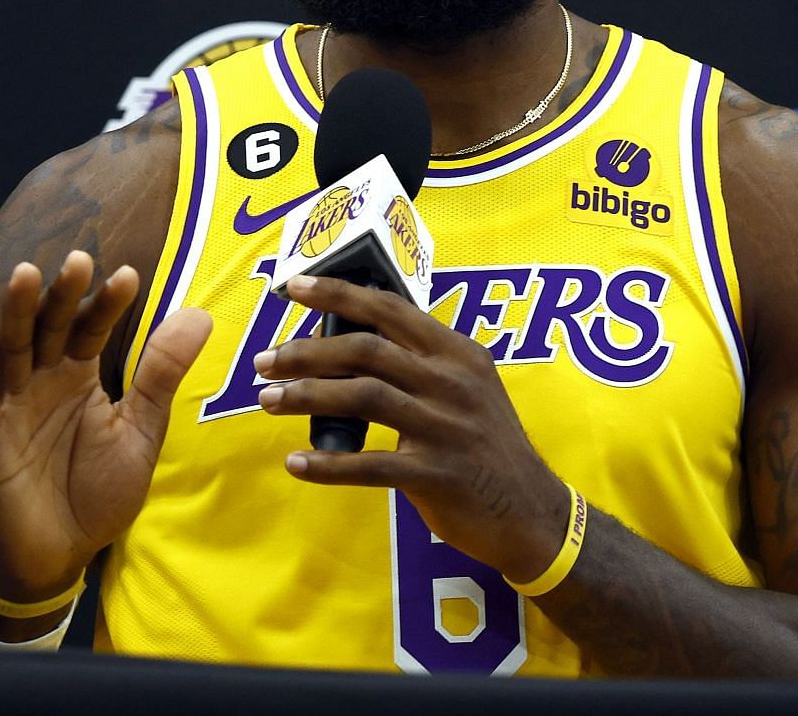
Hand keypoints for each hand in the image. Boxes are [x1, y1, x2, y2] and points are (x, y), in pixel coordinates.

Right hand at [0, 251, 210, 607]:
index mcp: (79, 376)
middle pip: (49, 327)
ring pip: (12, 350)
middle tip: (78, 259)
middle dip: (61, 294)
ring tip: (25, 275)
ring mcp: (12, 406)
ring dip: (17, 314)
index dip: (106, 303)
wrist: (59, 557)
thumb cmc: (97, 493)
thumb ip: (160, 376)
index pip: (91, 328)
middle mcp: (43, 381)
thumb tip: (200, 315)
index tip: (127, 276)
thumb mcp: (139, 432)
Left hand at [256, 274, 568, 582]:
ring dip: (307, 396)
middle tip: (265, 362)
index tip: (294, 286)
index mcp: (457, 353)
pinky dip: (328, 463)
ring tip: (268, 400)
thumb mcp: (469, 388)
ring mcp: (445, 427)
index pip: (390, 309)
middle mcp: (452, 382)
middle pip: (366, 350)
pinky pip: (370, 464)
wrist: (533, 512)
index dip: (338, 294)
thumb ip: (423, 363)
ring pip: (363, 397)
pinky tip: (297, 464)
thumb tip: (355, 341)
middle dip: (306, 352)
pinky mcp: (436, 474)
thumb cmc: (488, 447)